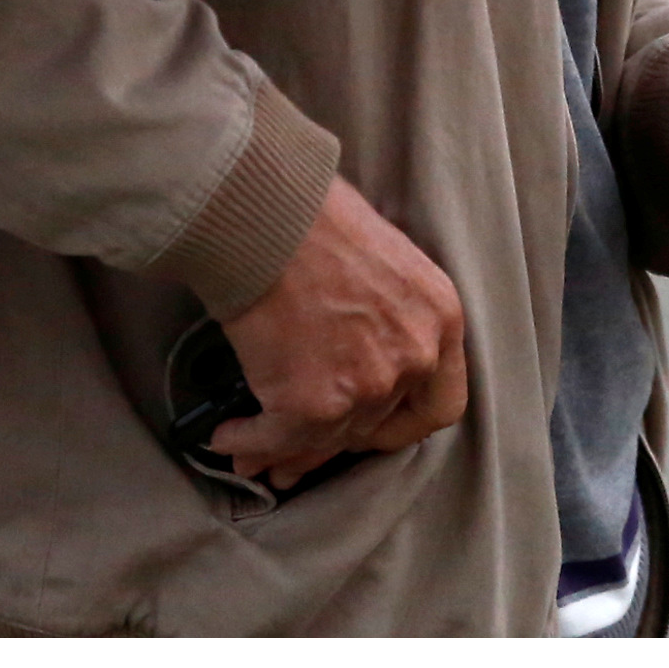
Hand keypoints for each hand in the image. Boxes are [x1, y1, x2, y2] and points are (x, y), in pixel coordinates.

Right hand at [212, 177, 467, 488]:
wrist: (268, 215)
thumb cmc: (317, 219)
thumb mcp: (387, 261)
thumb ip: (386, 317)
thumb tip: (347, 354)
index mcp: (440, 320)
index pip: (440, 405)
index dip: (401, 423)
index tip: (370, 428)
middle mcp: (414, 359)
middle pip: (376, 427)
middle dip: (333, 440)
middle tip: (299, 447)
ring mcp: (367, 387)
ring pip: (325, 439)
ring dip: (286, 447)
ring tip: (254, 452)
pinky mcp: (312, 406)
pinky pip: (277, 439)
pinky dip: (248, 441)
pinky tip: (228, 436)